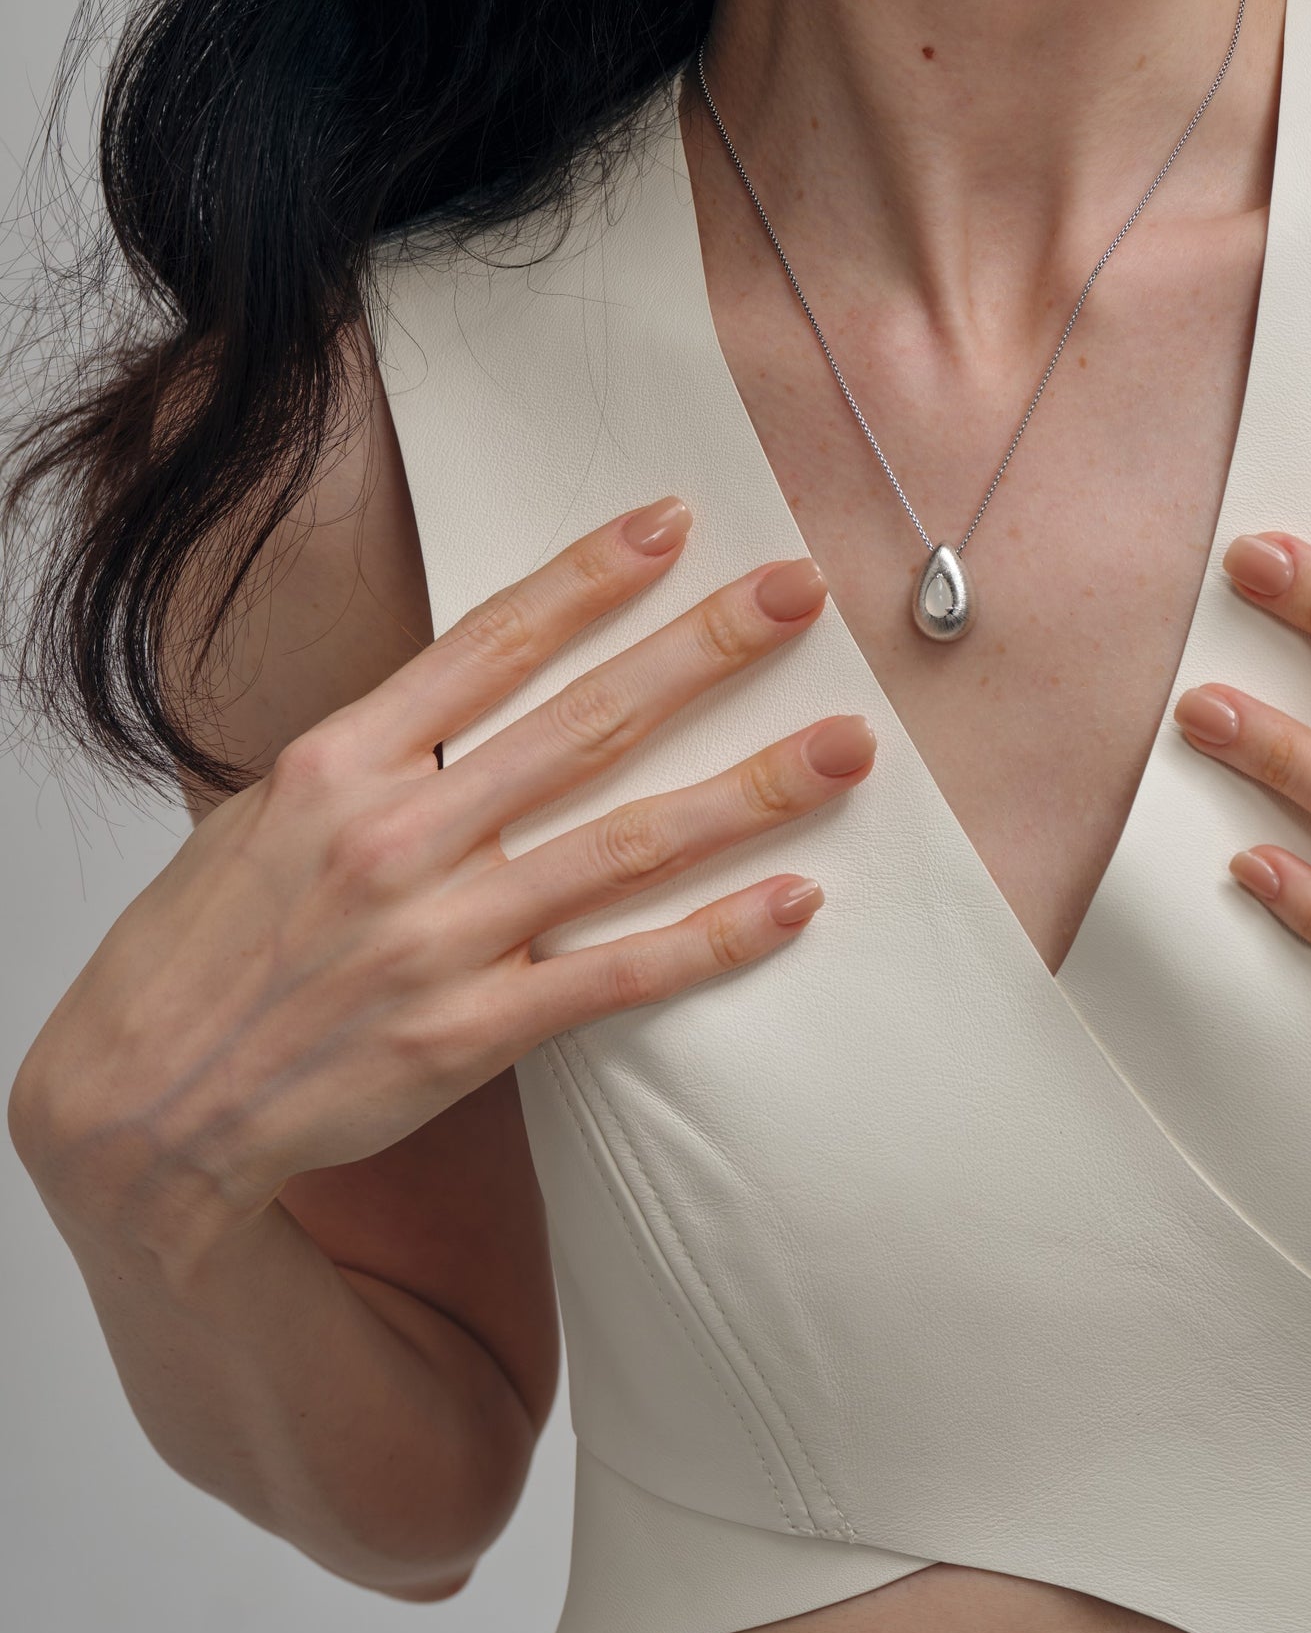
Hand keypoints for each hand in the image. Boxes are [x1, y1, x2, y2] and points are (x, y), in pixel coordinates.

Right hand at [11, 501, 871, 1271]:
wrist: (141, 1110)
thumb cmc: (204, 949)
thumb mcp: (266, 812)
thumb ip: (379, 750)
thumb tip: (478, 686)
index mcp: (340, 763)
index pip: (491, 641)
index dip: (590, 575)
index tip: (671, 522)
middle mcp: (400, 837)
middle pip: (586, 722)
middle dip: (705, 649)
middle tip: (798, 593)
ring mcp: (443, 937)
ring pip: (628, 845)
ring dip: (751, 789)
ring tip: (846, 745)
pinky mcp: (472, 1032)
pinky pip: (619, 975)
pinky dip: (713, 938)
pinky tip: (792, 899)